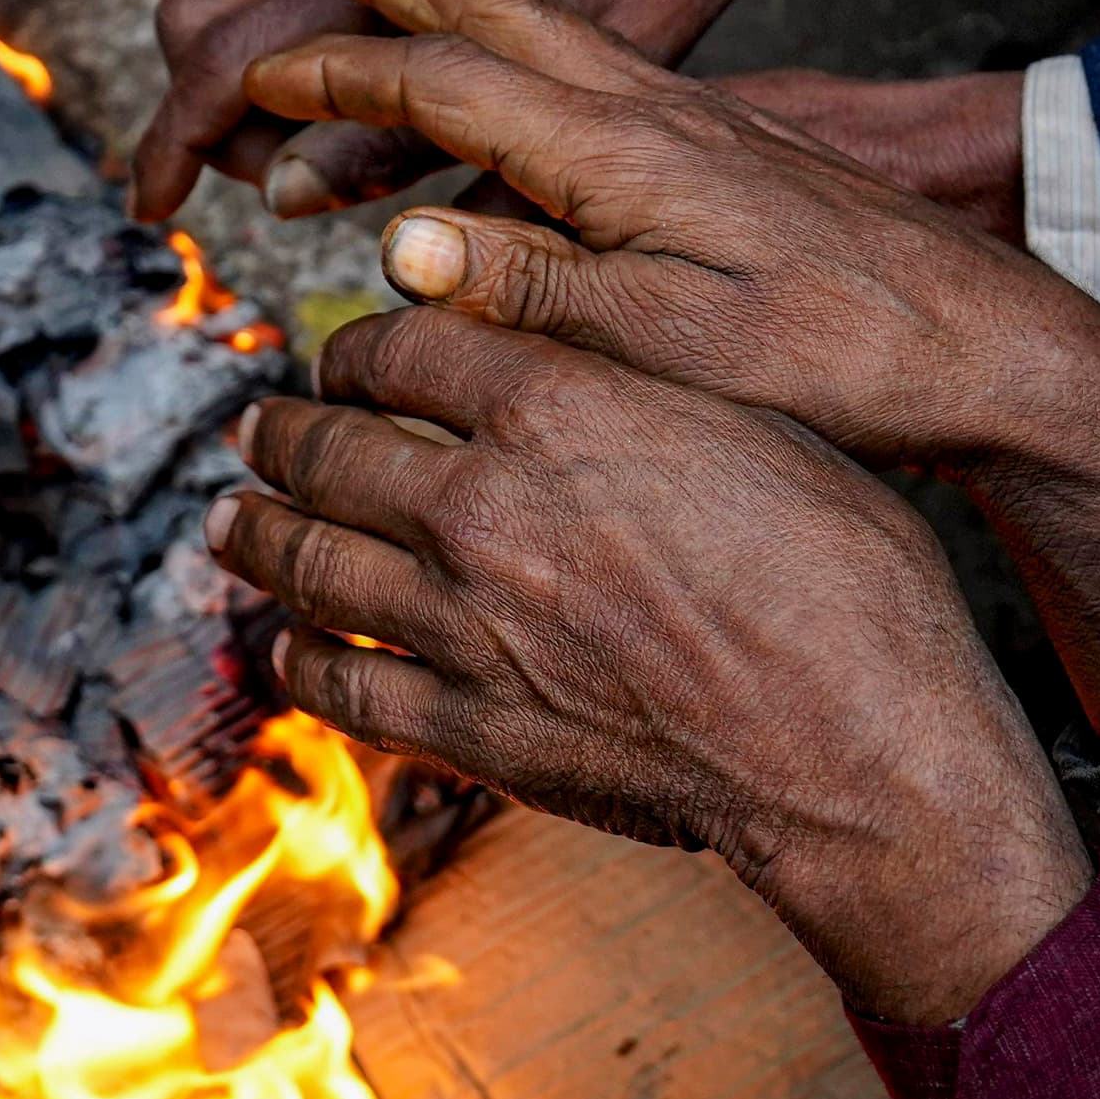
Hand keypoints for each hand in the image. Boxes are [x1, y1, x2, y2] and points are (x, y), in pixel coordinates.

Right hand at [127, 0, 863, 222]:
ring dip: (235, 82)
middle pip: (202, 23)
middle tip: (270, 184)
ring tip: (309, 151)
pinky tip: (338, 97)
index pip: (243, 68)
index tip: (152, 211)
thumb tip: (279, 194)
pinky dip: (273, 43)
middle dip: (203, 115)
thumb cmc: (656, 16)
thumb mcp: (571, 143)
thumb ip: (412, 172)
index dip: (182, 146)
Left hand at [213, 308, 1089, 1023]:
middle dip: (282, 433)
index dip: (359, 347)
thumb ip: (628, 386)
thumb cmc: (849, 584)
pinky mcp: (470, 724)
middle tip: (260, 430)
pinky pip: (340, 681)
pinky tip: (288, 643)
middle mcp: (486, 503)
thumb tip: (552, 357)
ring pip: (309, 558)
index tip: (348, 359)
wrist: (864, 754)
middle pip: (328, 445)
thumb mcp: (755, 428)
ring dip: (258, 534)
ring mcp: (465, 621)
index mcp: (558, 406)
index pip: (401, 344)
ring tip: (235, 521)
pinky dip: (299, 656)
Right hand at [245, 0, 1099, 739]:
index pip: (445, 89)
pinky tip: (523, 54)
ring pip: (546, 26)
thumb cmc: (843, 356)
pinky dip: (524, 29)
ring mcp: (690, 117)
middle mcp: (650, 111)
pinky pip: (591, 58)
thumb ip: (531, 286)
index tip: (255, 80)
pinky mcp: (722, 140)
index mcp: (621, 154)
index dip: (339, 80)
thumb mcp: (674, 342)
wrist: (994, 338)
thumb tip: (394, 242)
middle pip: (494, 16)